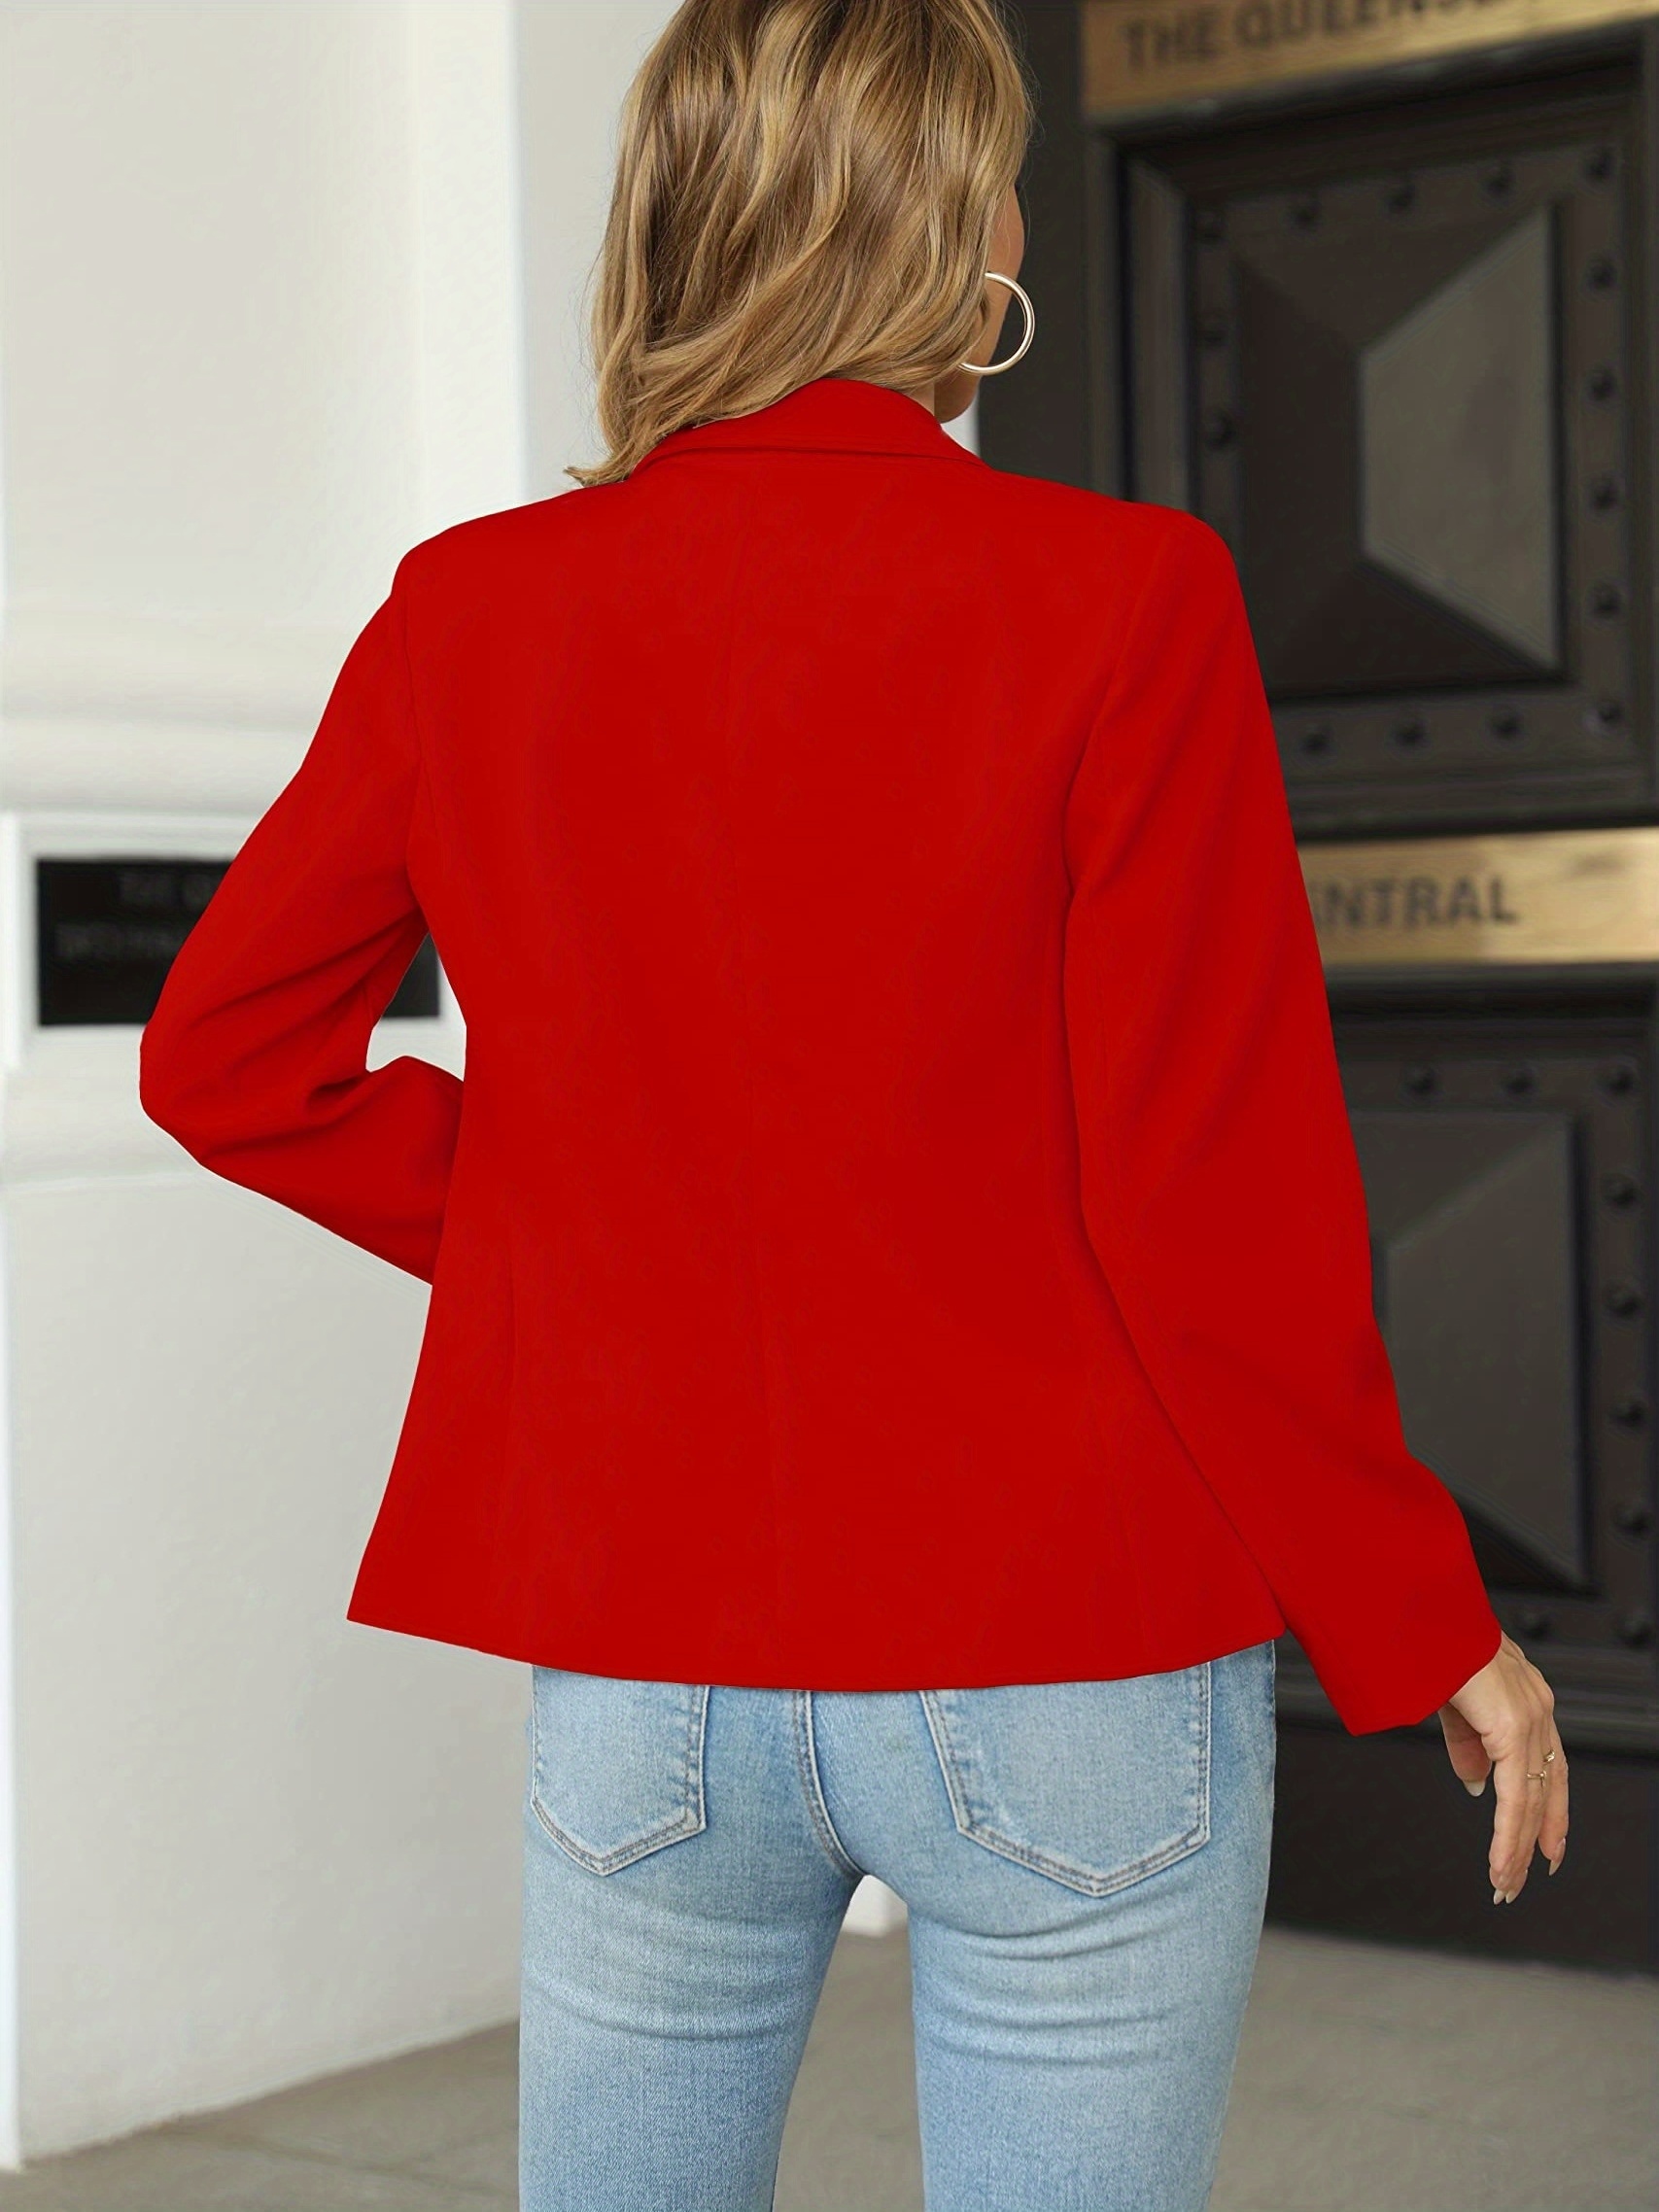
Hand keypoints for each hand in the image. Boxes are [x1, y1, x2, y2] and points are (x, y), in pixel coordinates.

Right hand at [1439, 1631, 1566, 1902]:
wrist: (1415, 1610)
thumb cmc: (1427, 1641)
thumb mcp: (1451, 1701)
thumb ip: (1468, 1743)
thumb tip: (1479, 1786)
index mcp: (1526, 1698)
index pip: (1550, 1768)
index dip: (1550, 1810)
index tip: (1548, 1847)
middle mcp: (1537, 1708)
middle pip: (1547, 1790)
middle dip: (1536, 1840)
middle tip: (1521, 1879)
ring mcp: (1529, 1717)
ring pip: (1532, 1800)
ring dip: (1518, 1848)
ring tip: (1506, 1883)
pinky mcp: (1511, 1728)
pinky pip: (1515, 1796)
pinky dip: (1508, 1836)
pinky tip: (1500, 1862)